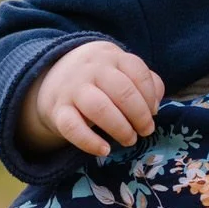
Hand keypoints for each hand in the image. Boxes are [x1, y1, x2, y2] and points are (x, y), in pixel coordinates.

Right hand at [20, 41, 165, 156]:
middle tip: (146, 130)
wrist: (54, 77)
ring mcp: (73, 89)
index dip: (150, 95)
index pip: (137, 71)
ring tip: (130, 140)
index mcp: (112, 57)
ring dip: (120, 128)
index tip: (153, 113)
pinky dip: (89, 142)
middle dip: (139, 115)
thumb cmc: (100, 77)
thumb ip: (145, 82)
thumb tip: (155, 106)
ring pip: (99, 108)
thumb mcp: (121, 69)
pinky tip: (105, 150)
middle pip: (122, 91)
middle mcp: (92, 69)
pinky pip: (72, 128)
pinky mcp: (58, 110)